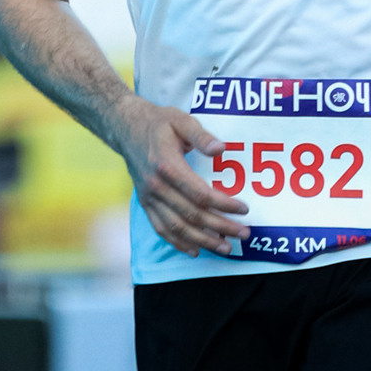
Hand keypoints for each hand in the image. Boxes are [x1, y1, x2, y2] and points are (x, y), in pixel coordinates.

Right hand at [120, 98, 250, 255]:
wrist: (126, 129)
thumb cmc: (159, 123)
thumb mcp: (181, 120)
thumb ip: (201, 135)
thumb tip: (220, 149)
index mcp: (167, 166)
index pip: (199, 193)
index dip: (223, 204)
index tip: (243, 209)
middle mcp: (156, 186)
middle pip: (192, 214)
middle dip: (220, 227)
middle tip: (244, 233)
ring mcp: (149, 198)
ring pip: (178, 227)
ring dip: (203, 240)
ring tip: (226, 248)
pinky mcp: (145, 204)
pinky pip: (161, 229)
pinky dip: (178, 243)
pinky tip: (195, 251)